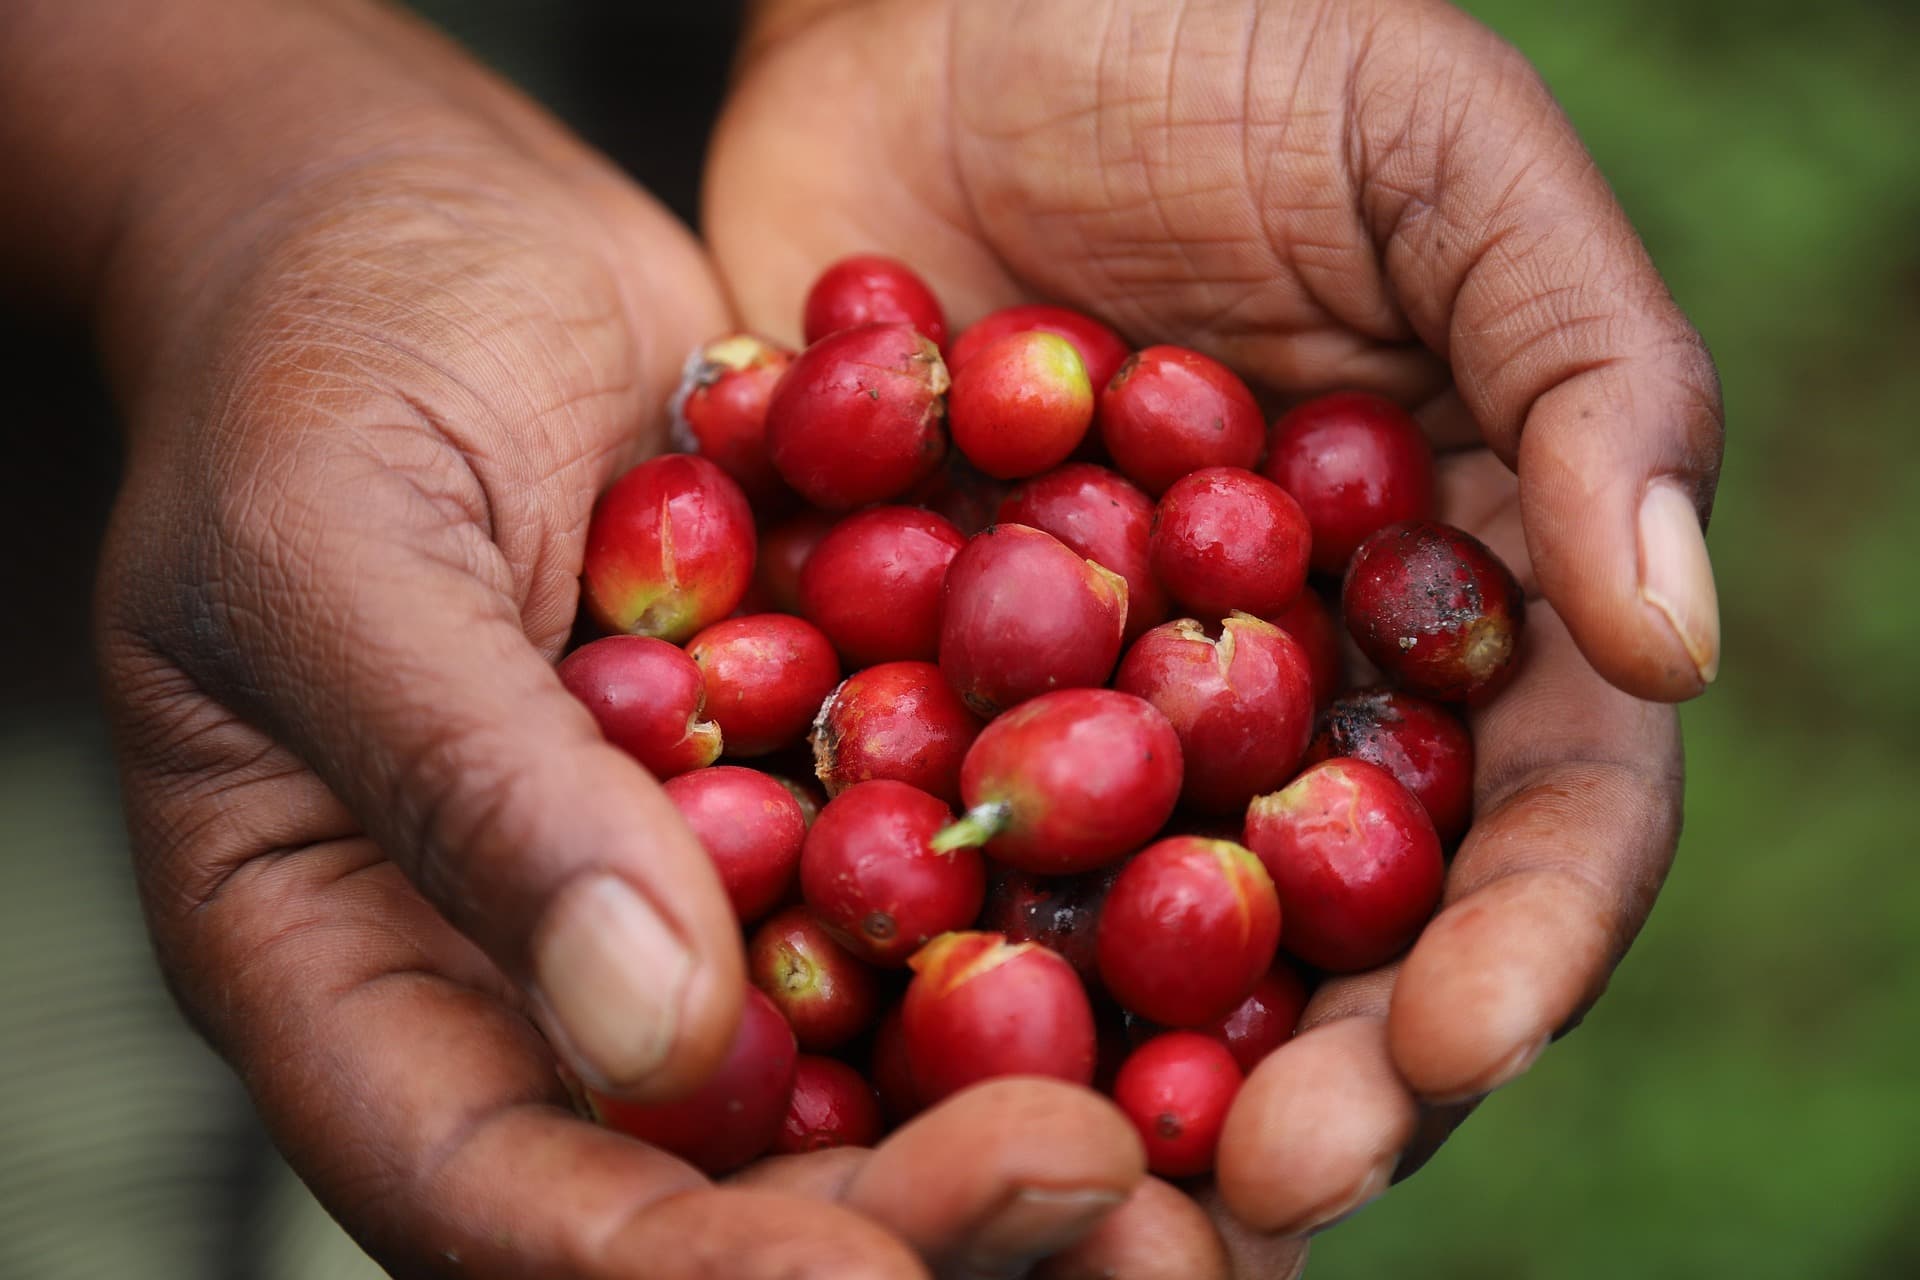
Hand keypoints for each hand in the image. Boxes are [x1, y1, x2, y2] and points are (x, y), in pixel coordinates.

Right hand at [77, 1, 1145, 1274]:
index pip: (506, 1197)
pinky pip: (955, 887)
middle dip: (916, 1226)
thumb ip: (472, 785)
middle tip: (1110, 1204)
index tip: (877, 1276)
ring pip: (871, 1074)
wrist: (436, 230)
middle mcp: (549, 967)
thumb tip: (653, 1036)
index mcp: (363, 972)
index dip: (688, 1270)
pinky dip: (1081, 930)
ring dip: (1040, 1124)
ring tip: (1207, 1152)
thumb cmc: (310, 362)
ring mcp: (710, 879)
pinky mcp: (834, 774)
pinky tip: (1225, 939)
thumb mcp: (337, 551)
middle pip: (725, 1181)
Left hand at [707, 0, 1721, 1269]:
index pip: (1532, 820)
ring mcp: (1097, 709)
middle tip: (1257, 1187)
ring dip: (1119, 1074)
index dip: (1512, 945)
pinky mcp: (919, 690)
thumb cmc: (1218, 37)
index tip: (1452, 1044)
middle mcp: (1287, 690)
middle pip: (1334, 941)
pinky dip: (914, 949)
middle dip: (1318, 1076)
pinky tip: (871, 1043)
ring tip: (1073, 1172)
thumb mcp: (1437, 156)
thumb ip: (1584, 370)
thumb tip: (1674, 640)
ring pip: (1133, 944)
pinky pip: (923, 846)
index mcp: (1452, 596)